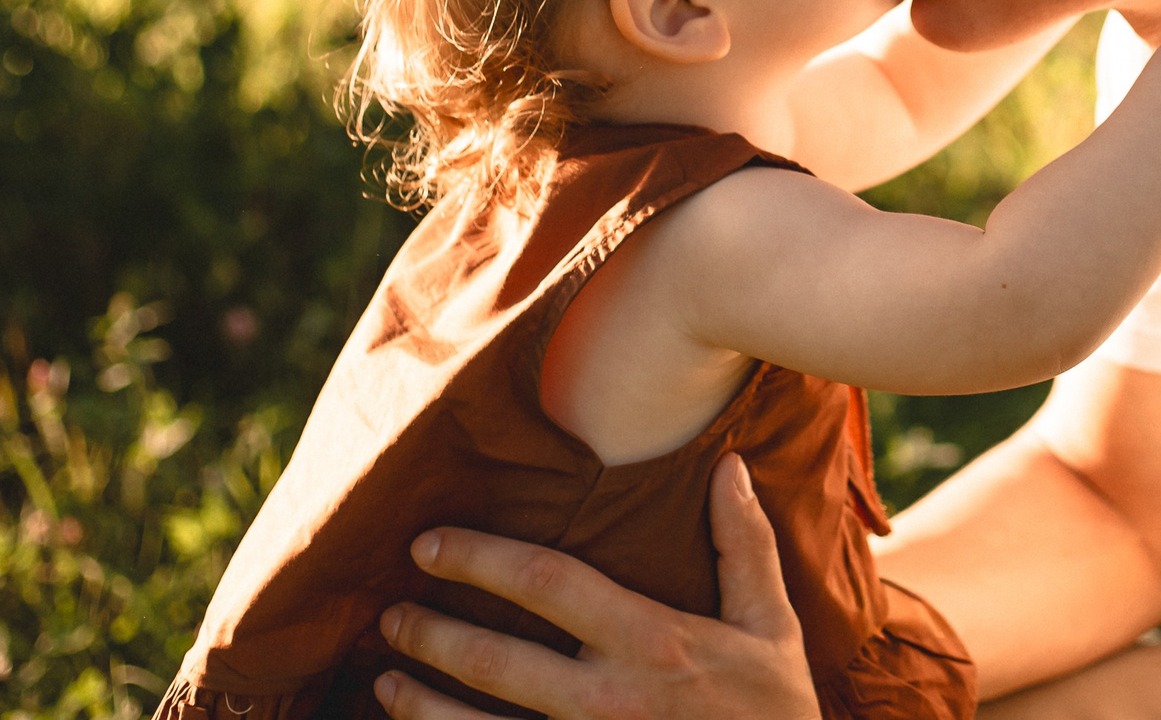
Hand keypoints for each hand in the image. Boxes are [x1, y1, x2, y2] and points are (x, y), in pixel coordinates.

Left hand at [373, 454, 821, 719]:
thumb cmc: (775, 710)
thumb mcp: (772, 626)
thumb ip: (744, 546)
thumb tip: (728, 466)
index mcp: (652, 641)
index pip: (549, 583)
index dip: (480, 558)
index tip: (431, 543)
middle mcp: (608, 698)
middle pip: (497, 660)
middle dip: (433, 633)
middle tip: (392, 612)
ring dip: (422, 705)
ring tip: (385, 681)